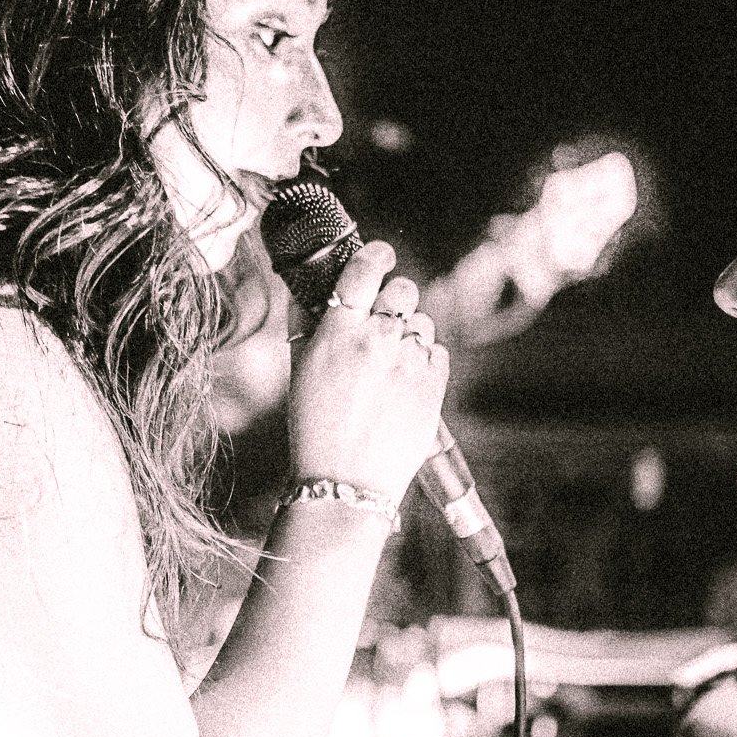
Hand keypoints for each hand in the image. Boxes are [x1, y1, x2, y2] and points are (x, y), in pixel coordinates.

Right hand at [286, 241, 448, 503]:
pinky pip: (438, 351)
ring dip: (408, 335)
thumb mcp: (299, 371)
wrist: (345, 482)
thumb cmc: (314, 428)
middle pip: (402, 291)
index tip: (380, 254)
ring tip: (389, 367)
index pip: (363, 270)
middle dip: (394, 300)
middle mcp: (377, 341)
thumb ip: (306, 323)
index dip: (375, 254)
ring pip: (422, 323)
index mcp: (338, 333)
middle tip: (382, 321)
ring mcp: (409, 362)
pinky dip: (424, 360)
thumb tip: (309, 287)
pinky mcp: (434, 384)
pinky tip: (404, 384)